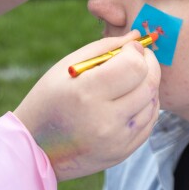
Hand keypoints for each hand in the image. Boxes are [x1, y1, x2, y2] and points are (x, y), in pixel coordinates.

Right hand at [14, 31, 160, 180]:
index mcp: (86, 93)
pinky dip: (147, 106)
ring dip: (149, 85)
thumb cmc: (48, 100)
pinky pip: (149, 123)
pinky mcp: (123, 152)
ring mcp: (116, 140)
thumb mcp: (66, 68)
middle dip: (150, 64)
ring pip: (152, 103)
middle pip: (148, 84)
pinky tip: (133, 98)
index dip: (137, 51)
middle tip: (141, 57)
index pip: (133, 66)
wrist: (36, 148)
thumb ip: (104, 48)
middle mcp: (105, 119)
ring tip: (133, 78)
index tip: (131, 47)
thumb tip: (136, 37)